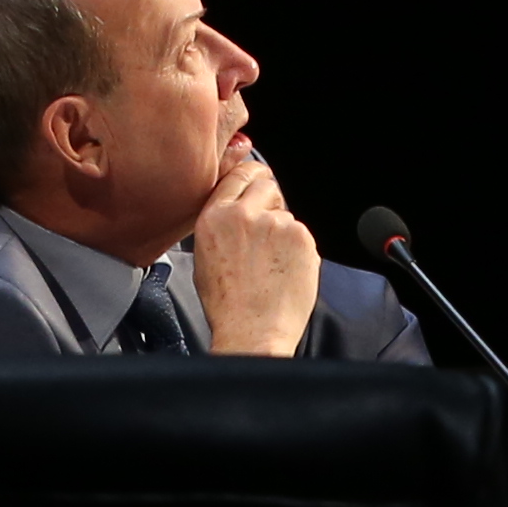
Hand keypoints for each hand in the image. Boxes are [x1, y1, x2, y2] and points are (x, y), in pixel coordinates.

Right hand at [191, 147, 321, 357]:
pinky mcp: (300, 237)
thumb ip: (221, 225)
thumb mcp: (205, 256)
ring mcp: (275, 223)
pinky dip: (299, 249)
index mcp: (214, 217)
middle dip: (270, 202)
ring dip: (284, 232)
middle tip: (269, 233)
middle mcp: (243, 214)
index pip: (238, 176)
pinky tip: (286, 272)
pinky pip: (302, 234)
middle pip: (266, 185)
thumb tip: (237, 209)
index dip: (252, 176)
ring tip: (272, 266)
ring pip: (286, 214)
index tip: (259, 178)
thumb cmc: (227, 305)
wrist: (252, 331)